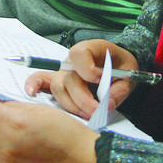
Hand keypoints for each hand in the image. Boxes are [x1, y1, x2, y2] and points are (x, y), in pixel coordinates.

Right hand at [25, 40, 139, 118]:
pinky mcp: (58, 81)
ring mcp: (63, 70)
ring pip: (59, 88)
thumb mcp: (130, 74)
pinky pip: (40, 80)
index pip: (80, 54)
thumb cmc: (122, 67)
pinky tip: (31, 93)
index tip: (100, 80)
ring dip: (72, 105)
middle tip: (97, 112)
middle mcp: (72, 59)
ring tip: (88, 114)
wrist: (119, 67)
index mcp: (91, 48)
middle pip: (68, 78)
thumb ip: (120, 89)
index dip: (88, 69)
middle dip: (82, 99)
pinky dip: (33, 85)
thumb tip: (107, 104)